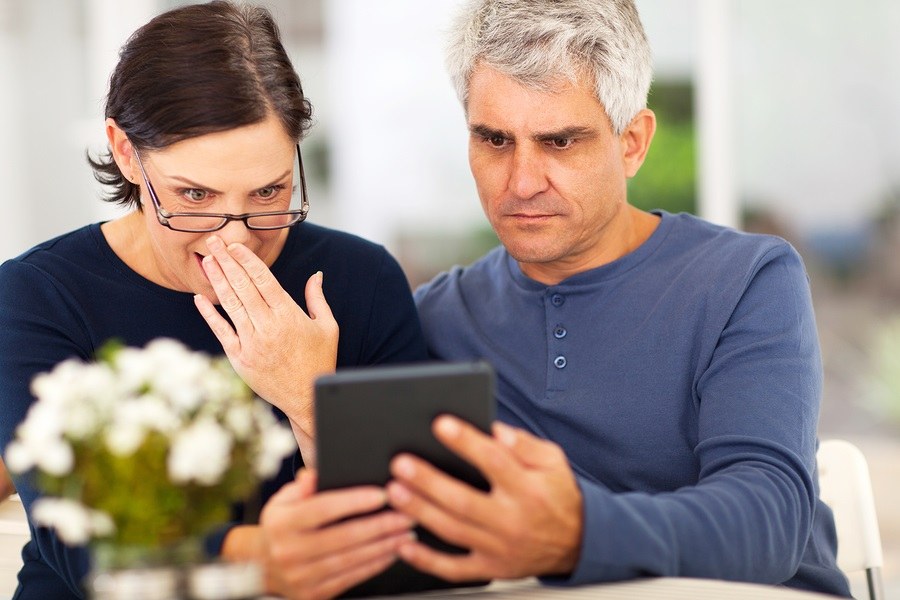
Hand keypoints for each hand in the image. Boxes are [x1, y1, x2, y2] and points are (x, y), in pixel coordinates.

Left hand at [194, 236, 338, 441]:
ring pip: (231, 304)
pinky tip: (200, 298)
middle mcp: (268, 326)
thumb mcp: (327, 327)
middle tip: (214, 241)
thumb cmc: (319, 361)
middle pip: (243, 286)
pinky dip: (210, 314)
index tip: (236, 245)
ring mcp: (252, 342)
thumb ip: (318, 298)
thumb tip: (316, 274)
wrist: (306, 398)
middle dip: (227, 261)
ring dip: (217, 280)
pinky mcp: (240, 358)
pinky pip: (222, 331)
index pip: (263, 280)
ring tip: (206, 261)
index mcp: (289, 315)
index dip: (247, 260)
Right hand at [259, 469, 414, 599]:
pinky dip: (375, 564)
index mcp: (281, 523)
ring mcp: (301, 577)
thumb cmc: (282, 525)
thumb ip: (302, 486)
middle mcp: (289, 552)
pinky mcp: (314, 594)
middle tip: (408, 514)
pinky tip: (392, 551)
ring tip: (406, 532)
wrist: (262, 566)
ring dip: (384, 545)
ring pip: (352, 559)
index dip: (354, 501)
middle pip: (344, 536)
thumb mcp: (283, 500)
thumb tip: (317, 474)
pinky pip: (351, 578)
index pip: (323, 509)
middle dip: (381, 524)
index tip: (382, 493)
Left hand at [386, 417, 582, 581]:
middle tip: (401, 464)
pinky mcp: (491, 568)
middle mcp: (512, 520)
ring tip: (395, 493)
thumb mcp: (553, 461)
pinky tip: (403, 545)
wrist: (578, 542)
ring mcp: (500, 548)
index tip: (440, 424)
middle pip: (464, 500)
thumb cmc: (557, 495)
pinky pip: (454, 569)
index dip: (466, 441)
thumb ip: (525, 444)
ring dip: (420, 512)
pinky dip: (426, 561)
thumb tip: (496, 430)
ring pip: (453, 531)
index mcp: (528, 489)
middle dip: (428, 482)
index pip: (494, 461)